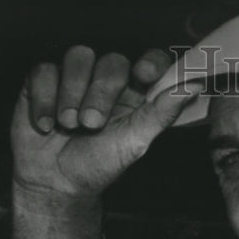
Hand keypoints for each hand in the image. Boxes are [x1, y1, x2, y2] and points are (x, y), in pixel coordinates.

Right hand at [11, 46, 201, 197]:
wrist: (55, 182)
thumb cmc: (98, 164)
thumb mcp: (135, 142)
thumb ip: (162, 113)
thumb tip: (193, 87)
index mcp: (136, 93)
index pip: (151, 61)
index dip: (150, 62)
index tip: (144, 75)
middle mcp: (107, 80)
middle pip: (112, 61)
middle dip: (100, 93)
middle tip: (91, 124)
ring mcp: (76, 76)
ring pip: (78, 57)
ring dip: (72, 93)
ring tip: (68, 125)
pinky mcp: (44, 80)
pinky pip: (44, 70)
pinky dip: (45, 99)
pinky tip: (46, 125)